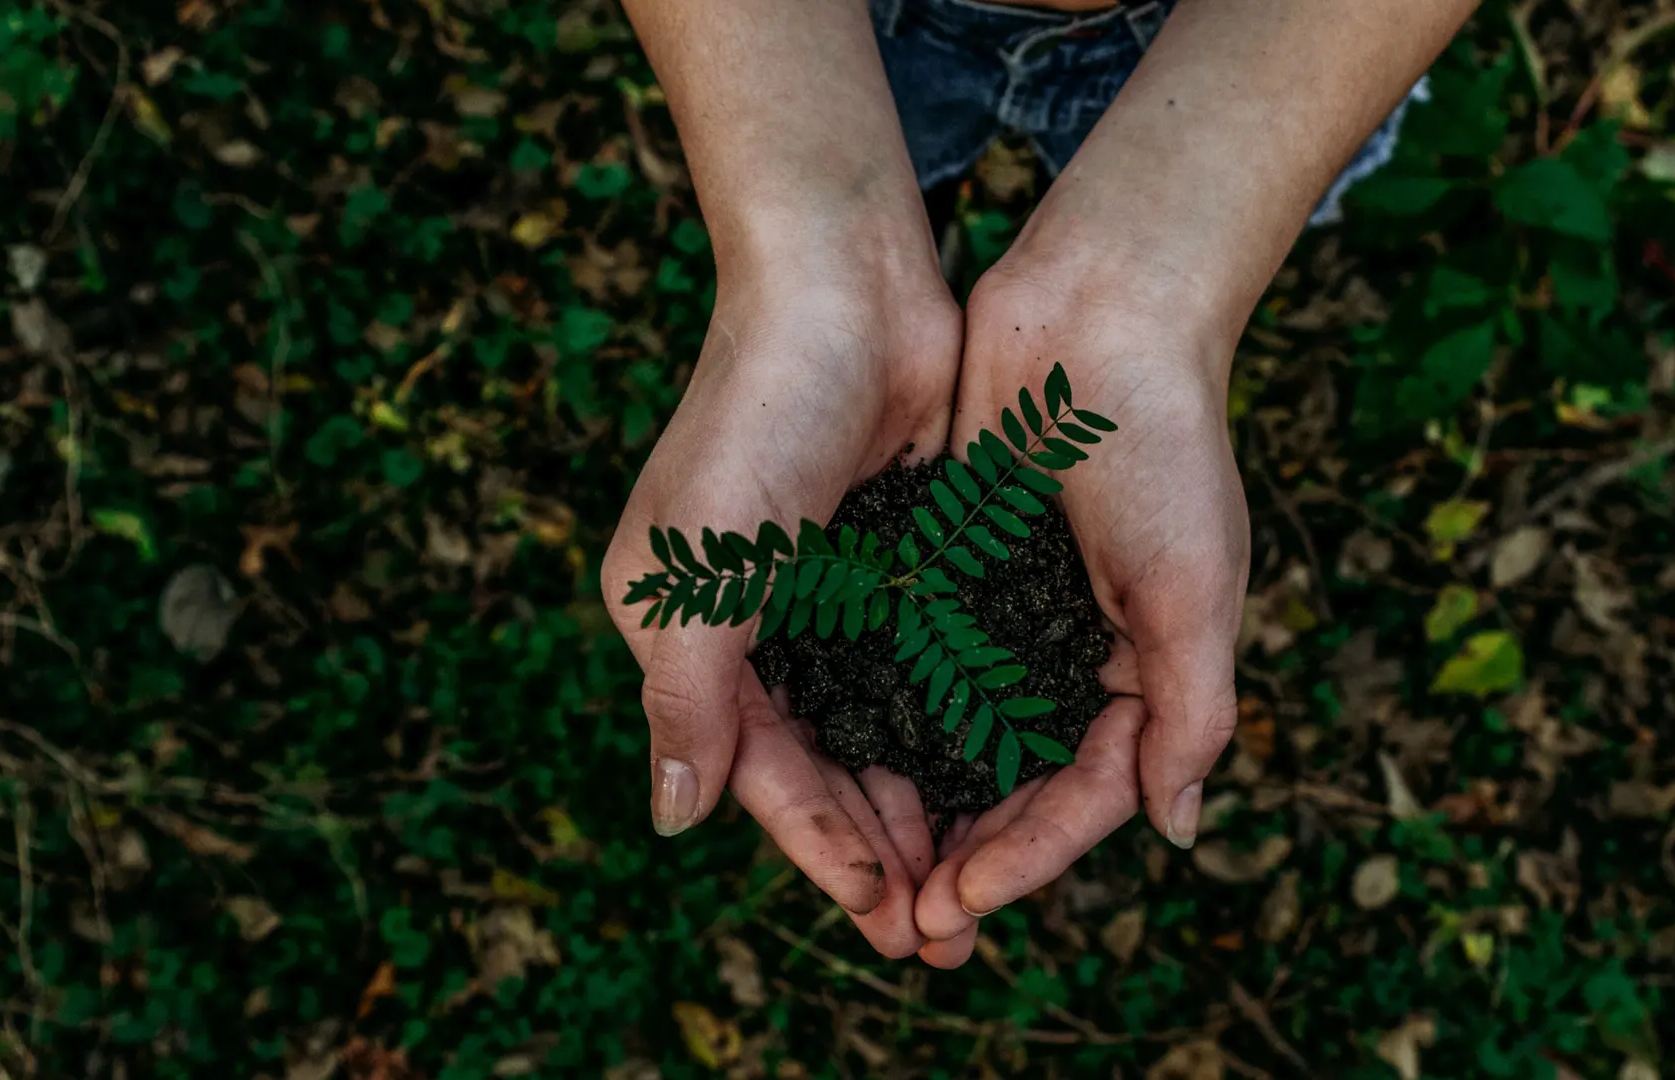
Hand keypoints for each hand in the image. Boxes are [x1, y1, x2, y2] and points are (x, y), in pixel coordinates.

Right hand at [601, 251, 957, 958]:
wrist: (845, 283)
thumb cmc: (757, 415)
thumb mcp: (701, 566)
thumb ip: (687, 696)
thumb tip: (673, 820)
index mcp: (688, 631)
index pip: (759, 768)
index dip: (820, 846)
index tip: (886, 912)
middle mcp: (756, 623)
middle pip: (824, 764)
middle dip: (879, 849)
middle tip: (943, 932)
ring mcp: (831, 594)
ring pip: (881, 729)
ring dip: (923, 804)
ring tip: (977, 882)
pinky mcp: (897, 561)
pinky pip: (926, 668)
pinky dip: (955, 727)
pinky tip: (1000, 778)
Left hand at [913, 260, 1250, 965]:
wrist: (1100, 309)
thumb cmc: (1164, 444)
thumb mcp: (1194, 586)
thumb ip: (1191, 710)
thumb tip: (1176, 830)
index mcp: (1143, 669)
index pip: (1086, 794)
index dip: (1029, 856)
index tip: (963, 899)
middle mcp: (1071, 652)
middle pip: (1014, 783)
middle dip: (966, 854)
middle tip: (906, 923)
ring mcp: (1007, 612)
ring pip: (955, 735)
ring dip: (917, 804)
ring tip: (867, 869)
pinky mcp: (949, 565)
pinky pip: (913, 660)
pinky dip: (884, 713)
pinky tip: (837, 759)